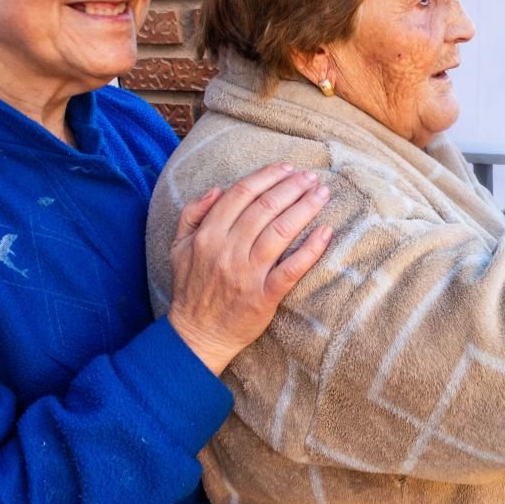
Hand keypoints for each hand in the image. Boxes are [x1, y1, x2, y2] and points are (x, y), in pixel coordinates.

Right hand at [166, 164, 331, 375]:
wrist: (197, 335)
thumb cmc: (191, 288)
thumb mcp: (178, 247)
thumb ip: (192, 214)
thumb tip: (218, 188)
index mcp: (207, 236)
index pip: (241, 194)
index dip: (266, 176)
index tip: (286, 168)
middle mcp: (227, 251)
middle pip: (265, 208)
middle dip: (292, 187)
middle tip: (311, 177)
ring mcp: (247, 274)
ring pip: (281, 231)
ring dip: (305, 208)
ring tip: (322, 194)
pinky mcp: (264, 297)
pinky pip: (292, 268)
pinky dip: (311, 249)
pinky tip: (326, 232)